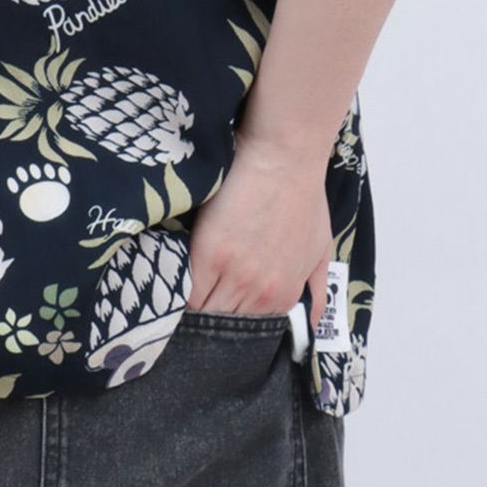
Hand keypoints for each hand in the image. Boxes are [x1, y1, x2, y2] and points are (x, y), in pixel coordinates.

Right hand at [186, 127, 333, 325]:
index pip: (248, 328)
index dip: (229, 322)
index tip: (216, 312)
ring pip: (203, 311)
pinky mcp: (209, 254)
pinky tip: (165, 286)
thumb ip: (316, 289)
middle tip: (192, 307)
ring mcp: (235, 275)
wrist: (285, 157)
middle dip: (208, 317)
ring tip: (172, 301)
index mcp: (285, 294)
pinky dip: (175, 292)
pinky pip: (186, 290)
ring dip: (189, 309)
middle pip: (224, 323)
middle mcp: (261, 293)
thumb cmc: (303, 195)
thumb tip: (310, 322)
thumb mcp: (320, 248)